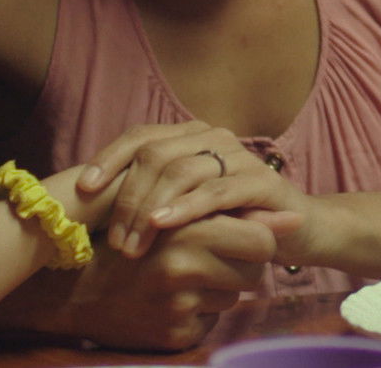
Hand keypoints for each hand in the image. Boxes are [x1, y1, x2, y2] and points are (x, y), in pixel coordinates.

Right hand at [52, 214, 282, 350]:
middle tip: (211, 261)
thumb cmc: (134, 242)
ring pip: (234, 298)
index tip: (239, 239)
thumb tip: (296, 220)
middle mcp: (183, 268)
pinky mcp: (174, 335)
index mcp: (187, 230)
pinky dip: (198, 315)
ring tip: (181, 280)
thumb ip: (238, 216)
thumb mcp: (179, 218)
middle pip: (254, 272)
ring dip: (219, 290)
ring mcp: (178, 305)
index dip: (257, 240)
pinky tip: (169, 304)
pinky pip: (211, 323)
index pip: (261, 241)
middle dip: (242, 267)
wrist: (71, 290)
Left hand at [77, 121, 305, 259]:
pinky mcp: (261, 182)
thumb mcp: (185, 207)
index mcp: (193, 138)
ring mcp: (240, 157)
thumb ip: (151, 196)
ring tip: (132, 244)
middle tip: (114, 241)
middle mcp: (215, 139)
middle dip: (127, 198)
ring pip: (181, 171)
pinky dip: (185, 208)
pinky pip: (215, 191)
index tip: (82, 190)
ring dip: (149, 209)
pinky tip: (163, 225)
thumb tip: (89, 201)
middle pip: (155, 154)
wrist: (297, 232)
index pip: (141, 137)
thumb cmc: (231, 221)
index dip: (109, 159)